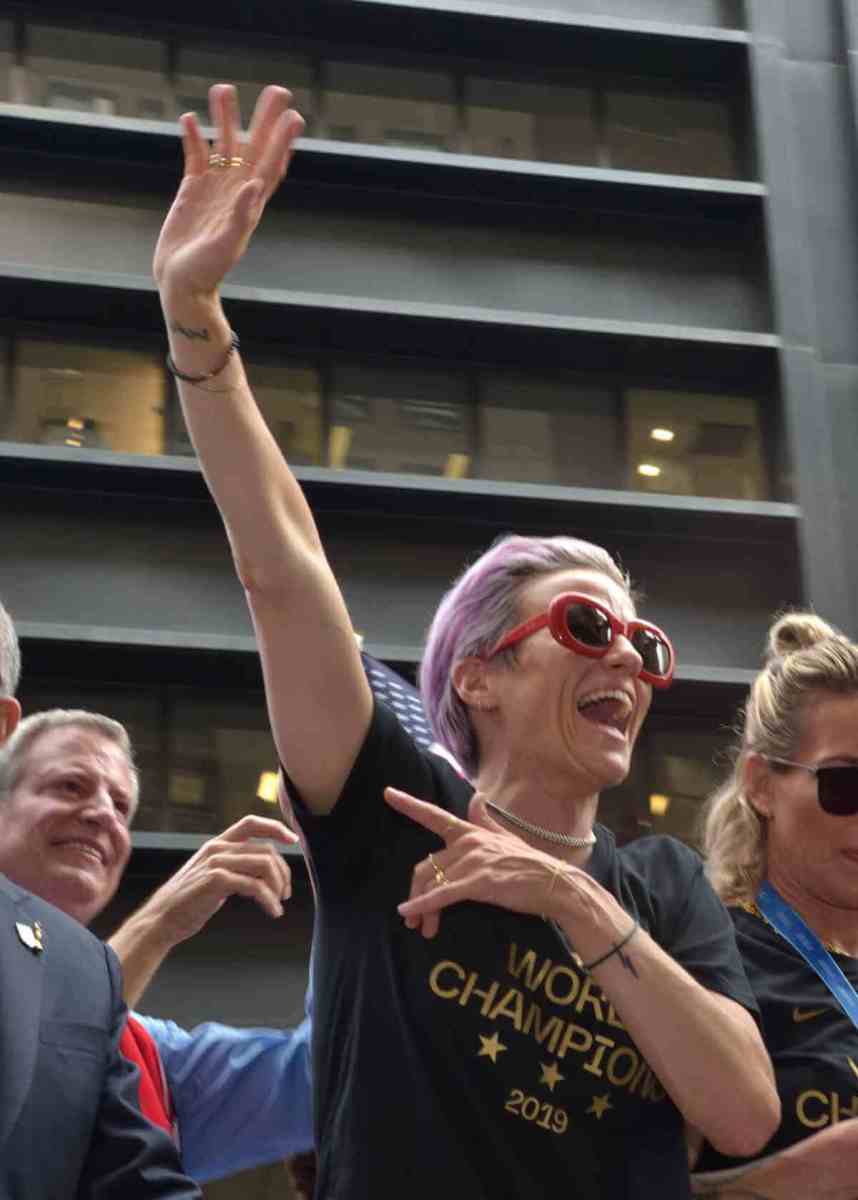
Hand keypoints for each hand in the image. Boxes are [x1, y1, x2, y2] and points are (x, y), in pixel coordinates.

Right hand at [140, 814, 297, 946]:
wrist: (161, 919)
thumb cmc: (189, 901)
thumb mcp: (212, 875)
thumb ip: (234, 866)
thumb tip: (263, 868)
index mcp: (217, 844)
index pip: (251, 823)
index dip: (275, 827)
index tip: (293, 840)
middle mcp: (217, 849)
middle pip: (266, 850)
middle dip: (283, 872)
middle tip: (285, 893)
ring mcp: (216, 863)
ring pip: (264, 865)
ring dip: (278, 886)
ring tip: (278, 903)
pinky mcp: (216, 880)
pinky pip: (255, 885)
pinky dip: (269, 899)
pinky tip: (272, 911)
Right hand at [153, 83, 304, 300]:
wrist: (182, 283)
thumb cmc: (206, 271)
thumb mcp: (226, 245)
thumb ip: (241, 216)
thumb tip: (254, 186)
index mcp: (250, 204)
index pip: (271, 165)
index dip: (283, 141)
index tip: (294, 116)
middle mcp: (236, 192)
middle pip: (253, 147)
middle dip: (264, 119)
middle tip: (276, 90)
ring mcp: (214, 189)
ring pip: (223, 146)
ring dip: (225, 119)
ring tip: (223, 89)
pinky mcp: (191, 191)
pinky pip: (195, 157)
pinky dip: (194, 138)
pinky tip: (191, 118)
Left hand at [385, 787, 564, 937]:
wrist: (555, 884)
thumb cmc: (531, 864)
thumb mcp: (506, 837)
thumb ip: (486, 820)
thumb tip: (476, 798)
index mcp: (472, 832)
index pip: (435, 816)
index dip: (409, 804)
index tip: (387, 793)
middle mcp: (469, 843)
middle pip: (425, 866)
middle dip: (415, 892)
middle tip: (411, 917)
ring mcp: (473, 862)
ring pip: (432, 884)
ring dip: (421, 908)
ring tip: (421, 927)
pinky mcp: (479, 883)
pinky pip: (442, 894)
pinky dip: (423, 904)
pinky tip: (409, 912)